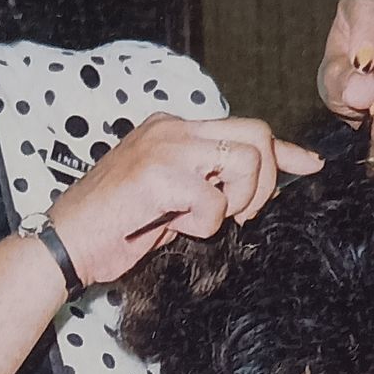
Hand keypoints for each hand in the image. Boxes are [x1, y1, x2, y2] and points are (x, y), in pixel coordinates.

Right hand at [47, 112, 321, 288]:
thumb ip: (213, 186)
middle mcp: (171, 128)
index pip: (244, 128)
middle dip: (263, 181)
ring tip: (198, 220)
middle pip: (256, 135)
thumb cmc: (114, 229)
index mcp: (173, 129)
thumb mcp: (173, 200)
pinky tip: (170, 228)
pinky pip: (214, 202)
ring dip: (235, 202)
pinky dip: (202, 225)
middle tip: (237, 214)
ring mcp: (165, 146)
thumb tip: (261, 188)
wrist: (63, 245)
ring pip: (246, 161)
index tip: (310, 165)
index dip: (283, 151)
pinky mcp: (158, 173)